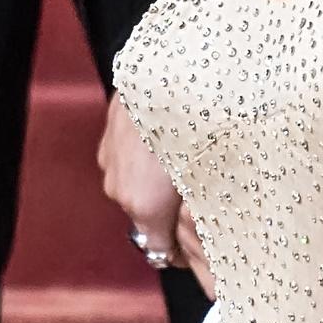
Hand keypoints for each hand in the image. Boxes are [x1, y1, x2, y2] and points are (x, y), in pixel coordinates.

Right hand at [98, 92, 216, 295]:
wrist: (171, 69)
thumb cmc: (198, 123)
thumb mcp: (213, 176)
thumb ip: (203, 215)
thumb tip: (207, 236)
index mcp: (144, 206)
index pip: (160, 252)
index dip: (183, 254)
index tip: (202, 250)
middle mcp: (119, 189)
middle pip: (148, 218)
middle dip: (172, 214)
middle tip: (206, 197)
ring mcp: (110, 160)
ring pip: (136, 186)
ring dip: (158, 182)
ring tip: (189, 160)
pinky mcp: (109, 134)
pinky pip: (128, 158)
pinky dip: (147, 156)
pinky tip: (170, 136)